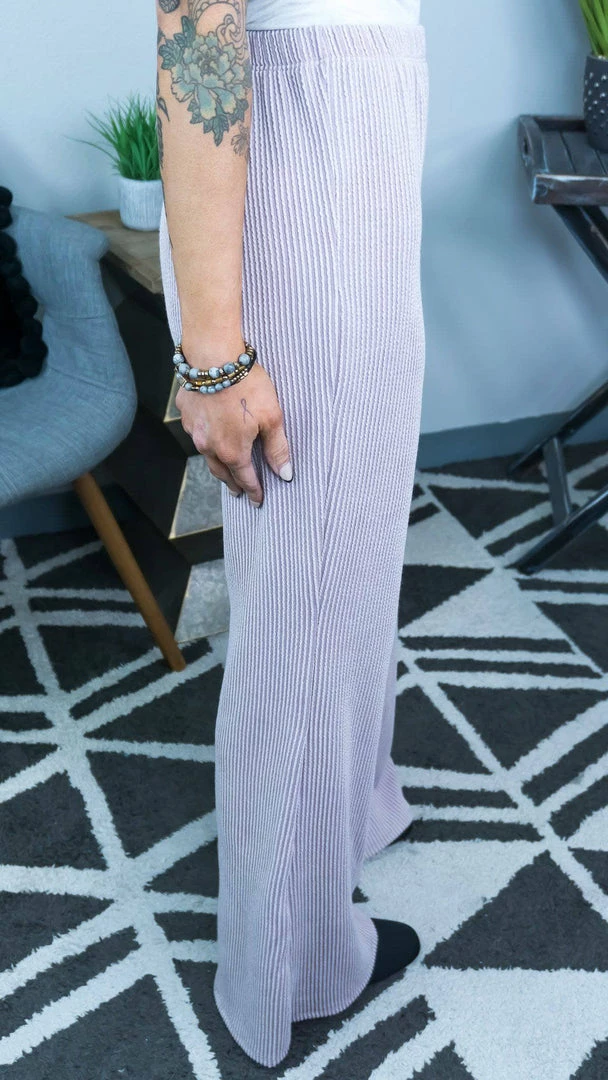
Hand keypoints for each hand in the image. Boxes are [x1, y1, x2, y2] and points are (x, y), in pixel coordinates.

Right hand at [175, 359, 292, 506]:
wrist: (214, 357)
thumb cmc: (247, 386)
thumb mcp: (272, 417)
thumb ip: (277, 448)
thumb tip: (285, 474)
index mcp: (233, 451)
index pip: (245, 478)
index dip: (253, 491)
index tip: (257, 500)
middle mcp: (210, 446)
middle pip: (222, 472)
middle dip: (232, 483)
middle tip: (238, 491)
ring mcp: (195, 430)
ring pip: (206, 454)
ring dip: (217, 464)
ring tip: (224, 468)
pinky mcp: (186, 412)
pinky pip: (196, 431)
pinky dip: (204, 437)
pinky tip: (209, 433)